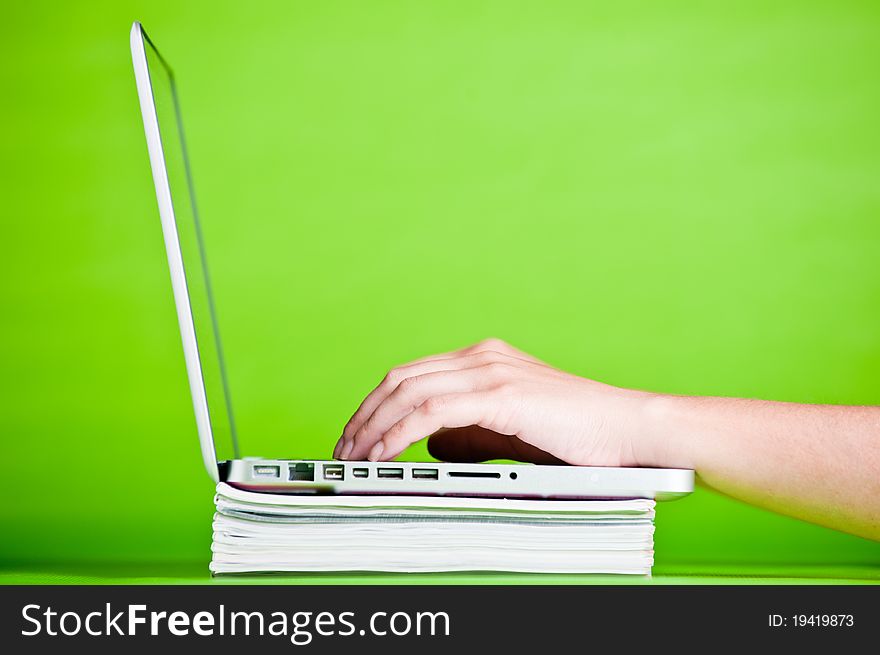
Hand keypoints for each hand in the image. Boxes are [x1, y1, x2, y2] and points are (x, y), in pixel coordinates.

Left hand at [334, 338, 654, 465]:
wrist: (627, 429)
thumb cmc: (577, 434)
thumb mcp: (511, 431)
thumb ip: (470, 433)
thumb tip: (430, 445)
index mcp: (483, 359)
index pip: (411, 375)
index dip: (375, 406)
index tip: (356, 437)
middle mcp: (482, 356)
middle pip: (399, 379)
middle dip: (363, 416)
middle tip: (344, 452)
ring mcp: (491, 371)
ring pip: (408, 391)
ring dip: (373, 427)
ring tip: (355, 459)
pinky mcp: (501, 394)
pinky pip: (431, 411)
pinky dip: (399, 433)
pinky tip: (384, 455)